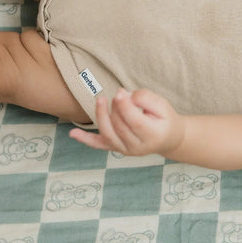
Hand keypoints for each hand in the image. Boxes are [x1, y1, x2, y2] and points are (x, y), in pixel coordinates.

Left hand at [69, 87, 184, 157]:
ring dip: (101, 116)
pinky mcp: (117, 149)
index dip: (125, 107)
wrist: (168, 138)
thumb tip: (122, 95)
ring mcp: (126, 150)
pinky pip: (99, 145)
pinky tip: (73, 133)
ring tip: (101, 100)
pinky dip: (85, 139)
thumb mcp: (162, 104)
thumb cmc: (165, 118)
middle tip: (118, 94)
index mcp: (153, 135)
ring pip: (108, 134)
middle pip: (120, 126)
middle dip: (116, 108)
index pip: (135, 121)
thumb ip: (145, 98)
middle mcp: (138, 147)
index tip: (120, 92)